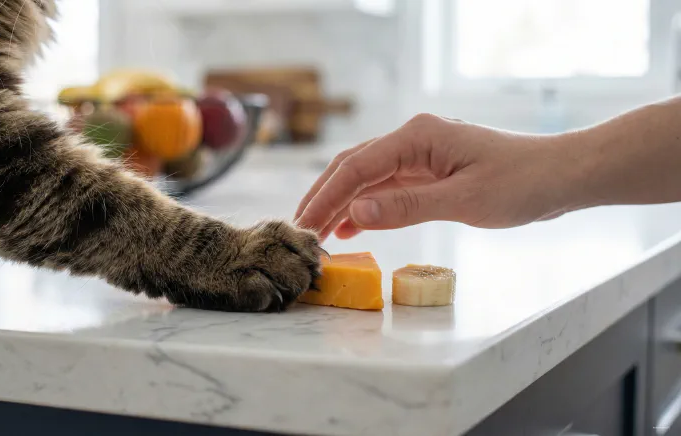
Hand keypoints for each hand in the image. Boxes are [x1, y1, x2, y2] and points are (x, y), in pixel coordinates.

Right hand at [295, 114, 579, 239]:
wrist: (559, 175)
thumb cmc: (520, 183)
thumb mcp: (463, 200)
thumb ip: (406, 206)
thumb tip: (354, 211)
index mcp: (417, 136)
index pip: (356, 166)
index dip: (325, 196)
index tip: (304, 225)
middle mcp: (412, 139)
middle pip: (353, 167)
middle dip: (324, 198)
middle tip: (301, 231)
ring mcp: (420, 154)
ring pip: (366, 177)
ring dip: (341, 203)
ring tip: (317, 232)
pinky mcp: (429, 170)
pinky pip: (387, 187)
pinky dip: (366, 205)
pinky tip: (350, 225)